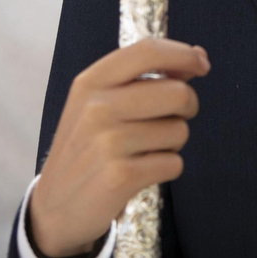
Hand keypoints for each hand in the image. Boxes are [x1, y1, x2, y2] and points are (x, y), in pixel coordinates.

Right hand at [29, 39, 209, 257]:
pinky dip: (167, 168)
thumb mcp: (100, 103)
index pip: (148, 51)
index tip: (202, 65)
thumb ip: (146, 77)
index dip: (184, 54)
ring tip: (144, 150)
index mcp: (91, 82)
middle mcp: (97, 108)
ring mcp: (107, 142)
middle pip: (178, 92)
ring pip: (180, 130)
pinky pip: (174, 163)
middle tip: (170, 119)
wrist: (54, 206)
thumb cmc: (86, 147)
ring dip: (172, 143)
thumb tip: (198, 56)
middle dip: (187, 106)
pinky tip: (142, 172)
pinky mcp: (120, 177)